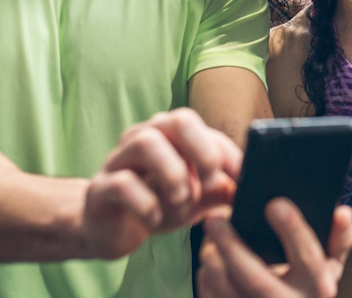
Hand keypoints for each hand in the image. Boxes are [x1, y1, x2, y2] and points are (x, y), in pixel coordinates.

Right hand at [80, 108, 243, 258]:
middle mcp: (144, 137)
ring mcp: (119, 160)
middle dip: (202, 150)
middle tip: (210, 181)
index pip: (203, 129)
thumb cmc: (158, 204)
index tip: (244, 178)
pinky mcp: (100, 188)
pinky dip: (145, 202)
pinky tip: (155, 219)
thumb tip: (250, 188)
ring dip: (173, 172)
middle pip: (176, 120)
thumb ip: (221, 189)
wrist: (111, 230)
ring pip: (145, 142)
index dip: (227, 152)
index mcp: (170, 135)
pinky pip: (122, 183)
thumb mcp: (196, 197)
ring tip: (182, 198)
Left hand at [197, 199, 351, 297]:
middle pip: (256, 278)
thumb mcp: (331, 262)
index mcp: (319, 285)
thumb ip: (339, 237)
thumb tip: (343, 213)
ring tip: (210, 235)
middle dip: (232, 246)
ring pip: (227, 290)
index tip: (274, 204)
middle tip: (214, 218)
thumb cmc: (311, 281)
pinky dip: (208, 277)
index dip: (293, 230)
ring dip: (213, 260)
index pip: (308, 256)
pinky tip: (212, 258)